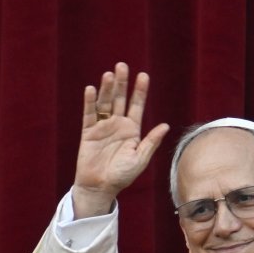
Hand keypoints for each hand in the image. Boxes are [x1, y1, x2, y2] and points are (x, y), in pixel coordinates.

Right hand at [71, 62, 169, 218]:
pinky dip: (90, 102)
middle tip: (123, 66)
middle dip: (122, 83)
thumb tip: (165, 125)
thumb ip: (151, 142)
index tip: (143, 75)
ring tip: (109, 74)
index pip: (136, 106)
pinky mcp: (88, 132)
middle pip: (120, 99)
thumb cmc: (123, 176)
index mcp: (132, 130)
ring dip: (107, 89)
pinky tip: (91, 90)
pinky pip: (89, 114)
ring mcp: (102, 127)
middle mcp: (117, 125)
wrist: (101, 187)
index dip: (139, 91)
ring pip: (105, 103)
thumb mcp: (140, 159)